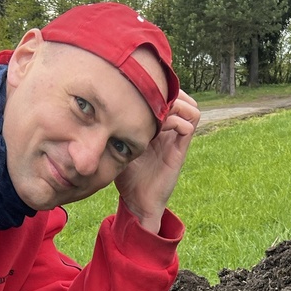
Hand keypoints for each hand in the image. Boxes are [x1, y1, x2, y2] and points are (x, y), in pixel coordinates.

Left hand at [115, 90, 200, 232]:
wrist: (137, 203)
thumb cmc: (127, 178)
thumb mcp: (118, 146)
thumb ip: (116, 129)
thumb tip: (98, 111)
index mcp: (158, 129)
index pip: (169, 99)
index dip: (161, 89)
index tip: (144, 88)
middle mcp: (170, 132)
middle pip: (184, 100)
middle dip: (171, 92)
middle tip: (154, 94)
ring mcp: (176, 141)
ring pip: (191, 110)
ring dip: (178, 104)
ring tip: (159, 108)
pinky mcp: (179, 152)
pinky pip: (188, 127)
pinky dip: (177, 120)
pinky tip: (159, 125)